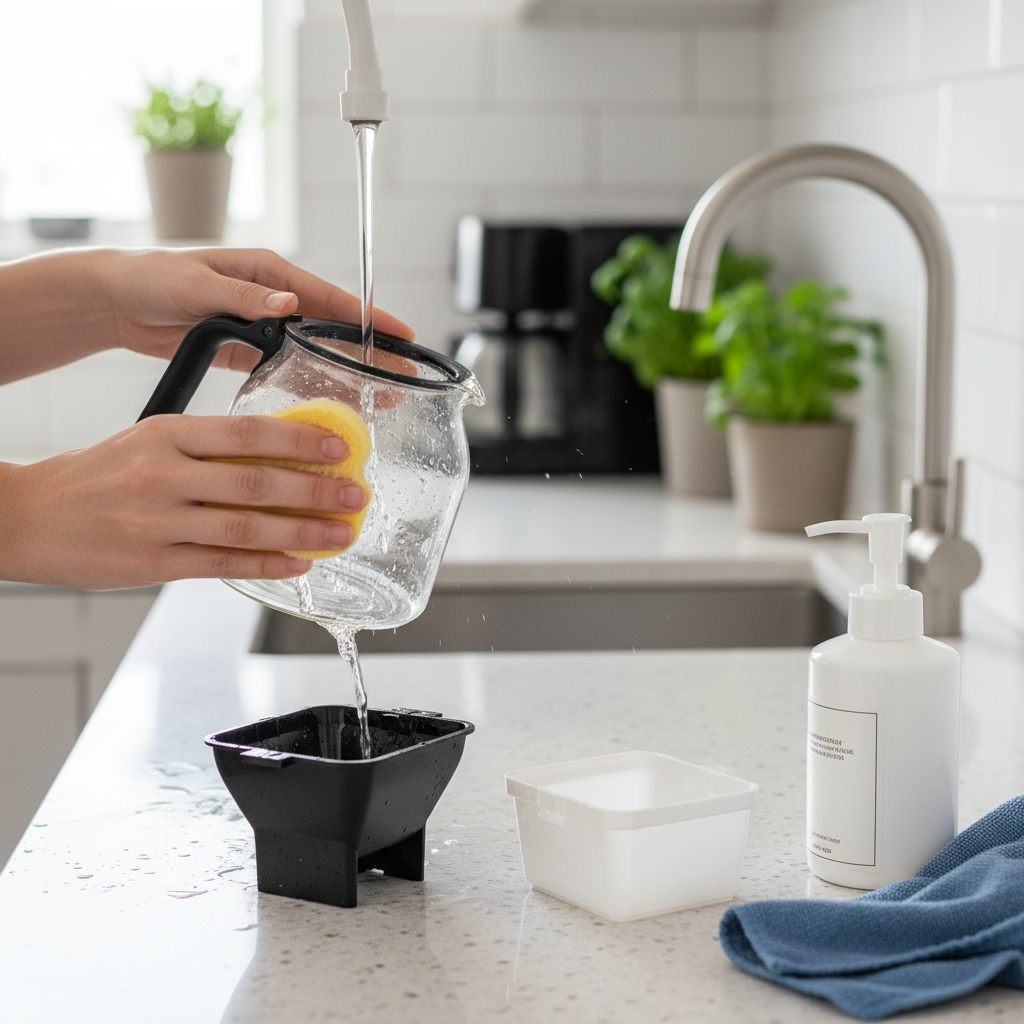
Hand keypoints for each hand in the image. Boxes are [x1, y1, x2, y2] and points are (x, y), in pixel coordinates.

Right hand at [0, 415, 369, 589]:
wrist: (27, 516)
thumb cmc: (94, 476)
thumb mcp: (146, 441)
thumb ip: (204, 448)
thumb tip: (276, 456)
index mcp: (164, 434)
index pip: (246, 433)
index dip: (300, 441)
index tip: (339, 448)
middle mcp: (162, 475)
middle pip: (256, 481)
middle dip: (316, 490)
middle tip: (356, 494)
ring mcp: (157, 522)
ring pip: (246, 527)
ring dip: (304, 532)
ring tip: (341, 533)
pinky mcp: (153, 563)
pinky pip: (223, 565)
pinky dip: (267, 565)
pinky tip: (299, 564)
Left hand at [98, 247, 414, 371]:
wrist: (117, 301)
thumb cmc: (151, 279)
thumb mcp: (197, 284)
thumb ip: (243, 296)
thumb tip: (286, 303)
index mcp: (267, 273)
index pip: (329, 296)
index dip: (368, 317)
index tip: (400, 333)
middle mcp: (272, 298)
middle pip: (333, 327)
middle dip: (368, 351)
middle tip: (402, 376)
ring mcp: (263, 325)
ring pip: (316, 350)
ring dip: (345, 371)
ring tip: (378, 396)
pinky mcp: (248, 350)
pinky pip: (289, 367)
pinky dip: (312, 382)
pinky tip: (332, 402)